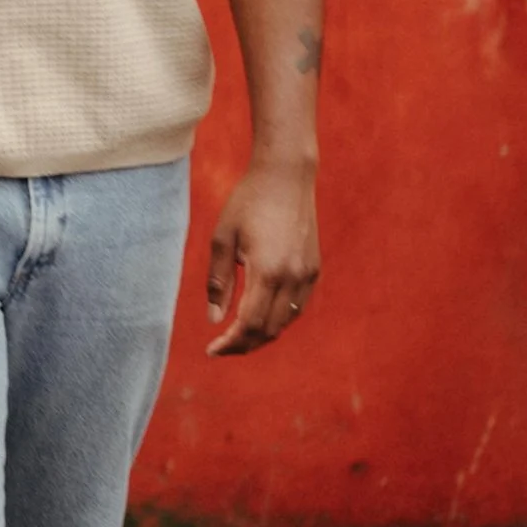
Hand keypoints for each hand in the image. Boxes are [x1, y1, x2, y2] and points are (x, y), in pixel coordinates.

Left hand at [205, 159, 319, 356]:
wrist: (286, 176)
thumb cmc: (248, 202)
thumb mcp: (222, 238)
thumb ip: (219, 281)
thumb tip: (214, 319)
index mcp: (267, 271)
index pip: (249, 324)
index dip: (231, 343)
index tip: (211, 350)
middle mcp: (293, 277)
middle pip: (269, 330)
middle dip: (244, 344)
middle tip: (221, 346)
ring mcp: (308, 274)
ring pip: (285, 322)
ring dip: (261, 334)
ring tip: (237, 335)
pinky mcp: (314, 269)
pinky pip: (296, 307)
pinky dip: (278, 318)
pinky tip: (260, 315)